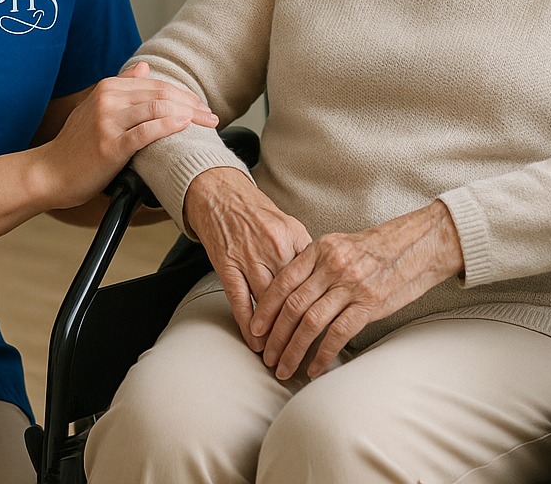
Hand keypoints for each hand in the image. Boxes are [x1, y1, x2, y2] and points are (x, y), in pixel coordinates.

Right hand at [35, 63, 216, 208]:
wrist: (50, 172)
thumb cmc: (77, 145)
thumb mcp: (96, 108)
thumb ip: (122, 87)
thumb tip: (144, 67)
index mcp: (108, 88)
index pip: (155, 84)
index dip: (184, 94)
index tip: (202, 106)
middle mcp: (108, 99)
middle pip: (161, 94)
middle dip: (192, 104)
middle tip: (212, 116)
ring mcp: (107, 122)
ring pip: (157, 109)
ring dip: (188, 115)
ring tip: (207, 124)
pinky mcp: (110, 145)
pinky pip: (146, 132)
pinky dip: (169, 127)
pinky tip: (184, 127)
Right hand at [183, 167, 311, 348]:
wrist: (222, 194)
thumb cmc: (258, 213)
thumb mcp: (291, 226)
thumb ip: (306, 255)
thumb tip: (324, 284)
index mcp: (295, 239)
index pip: (313, 281)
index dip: (321, 308)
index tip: (328, 330)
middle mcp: (274, 249)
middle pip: (293, 296)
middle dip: (299, 328)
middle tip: (305, 353)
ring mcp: (249, 257)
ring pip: (268, 302)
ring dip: (275, 332)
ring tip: (281, 355)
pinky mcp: (227, 264)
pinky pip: (239, 299)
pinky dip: (248, 323)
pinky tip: (255, 341)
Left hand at [251, 200, 463, 379]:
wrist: (420, 243)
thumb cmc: (380, 247)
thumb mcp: (341, 244)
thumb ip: (316, 264)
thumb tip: (292, 291)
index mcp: (321, 249)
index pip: (282, 282)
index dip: (264, 309)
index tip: (255, 329)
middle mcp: (332, 266)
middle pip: (292, 306)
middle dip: (274, 336)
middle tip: (266, 356)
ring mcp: (351, 285)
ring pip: (310, 323)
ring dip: (293, 349)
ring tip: (283, 368)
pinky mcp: (369, 304)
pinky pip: (337, 334)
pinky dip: (322, 355)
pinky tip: (314, 369)